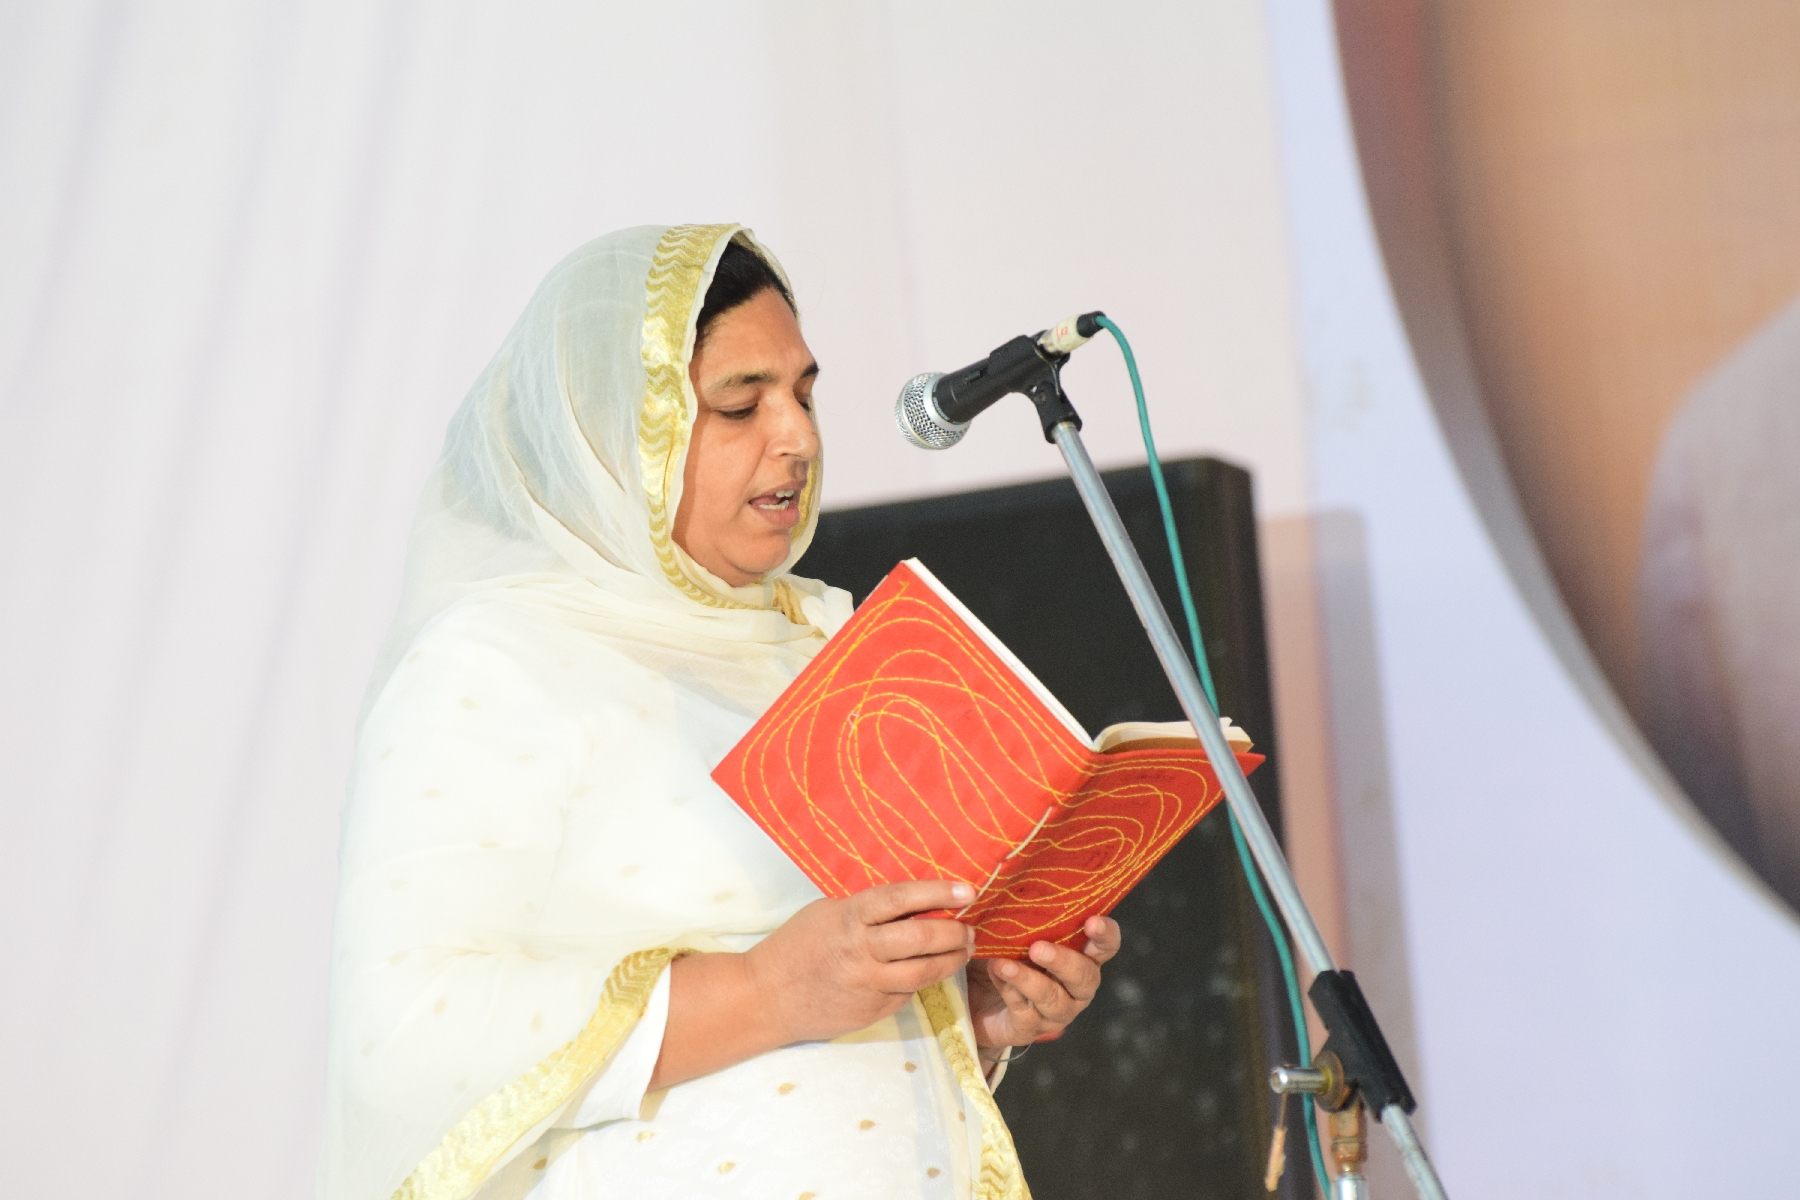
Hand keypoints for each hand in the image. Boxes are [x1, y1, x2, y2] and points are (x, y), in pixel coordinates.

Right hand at [744, 879, 975, 1044]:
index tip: (967, 891)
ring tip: (964, 949)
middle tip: (969, 928)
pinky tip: (929, 971)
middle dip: (955, 933)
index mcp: (849, 918)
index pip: (901, 899)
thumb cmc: (796, 946)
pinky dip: (923, 980)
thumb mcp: (828, 913)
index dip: (938, 893)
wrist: (766, 997)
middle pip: (921, 939)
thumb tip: (911, 904)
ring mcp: (867, 984)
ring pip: (924, 973)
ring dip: (951, 960)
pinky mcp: (871, 1010)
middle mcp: (861, 951)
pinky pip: (906, 993)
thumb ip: (866, 909)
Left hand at [967, 915, 1120, 1062]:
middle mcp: (1076, 987)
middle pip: (1085, 977)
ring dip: (1029, 980)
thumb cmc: (1005, 952)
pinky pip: (1024, 1011)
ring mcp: (1056, 1011)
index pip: (1106, 947)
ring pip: (1053, 999)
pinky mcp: (1030, 1027)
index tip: (1093, 921)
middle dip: (1063, 962)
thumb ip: (1024, 914)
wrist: (976, 996)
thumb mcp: (1014, 931)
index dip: (1105, 935)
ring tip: (1003, 964)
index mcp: (1081, 957)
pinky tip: (995, 972)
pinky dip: (1009, 990)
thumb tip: (1010, 882)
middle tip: (1038, 948)